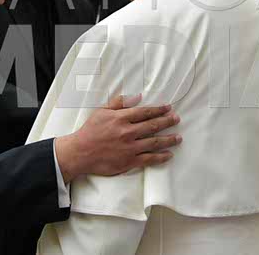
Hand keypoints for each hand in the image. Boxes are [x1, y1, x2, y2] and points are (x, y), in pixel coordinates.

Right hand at [55, 94, 180, 182]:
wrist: (80, 152)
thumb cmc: (90, 131)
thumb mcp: (101, 111)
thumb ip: (119, 103)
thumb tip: (137, 96)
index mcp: (121, 118)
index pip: (145, 112)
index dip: (158, 109)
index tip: (168, 107)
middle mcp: (128, 132)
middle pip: (153, 125)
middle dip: (167, 121)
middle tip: (176, 119)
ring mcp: (129, 147)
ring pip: (154, 142)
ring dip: (168, 139)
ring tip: (178, 137)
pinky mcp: (129, 161)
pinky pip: (149, 158)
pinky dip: (160, 157)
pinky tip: (169, 154)